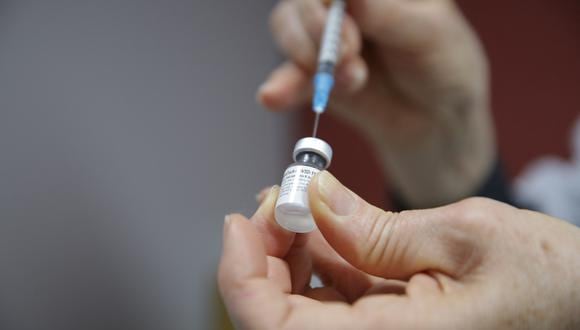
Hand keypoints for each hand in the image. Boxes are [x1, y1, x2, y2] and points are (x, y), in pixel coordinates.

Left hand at [219, 172, 579, 328]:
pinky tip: (329, 222)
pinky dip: (321, 257)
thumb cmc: (548, 279)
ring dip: (291, 251)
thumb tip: (312, 199)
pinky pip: (334, 299)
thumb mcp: (465, 236)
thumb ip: (376, 227)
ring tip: (305, 202)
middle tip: (281, 198)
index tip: (240, 222)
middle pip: (280, 316)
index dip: (241, 277)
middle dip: (267, 254)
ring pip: (303, 305)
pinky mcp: (389, 326)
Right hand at [258, 0, 495, 206]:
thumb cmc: (444, 67)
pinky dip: (280, 87)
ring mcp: (325, 38)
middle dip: (320, 30)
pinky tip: (272, 97)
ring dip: (309, 59)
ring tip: (352, 83)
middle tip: (350, 56)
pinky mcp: (314, 75)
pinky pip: (286, 75)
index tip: (341, 14)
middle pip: (303, 1)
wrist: (436, 124)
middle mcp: (344, 4)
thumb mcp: (429, 35)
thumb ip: (386, 13)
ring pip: (287, 29)